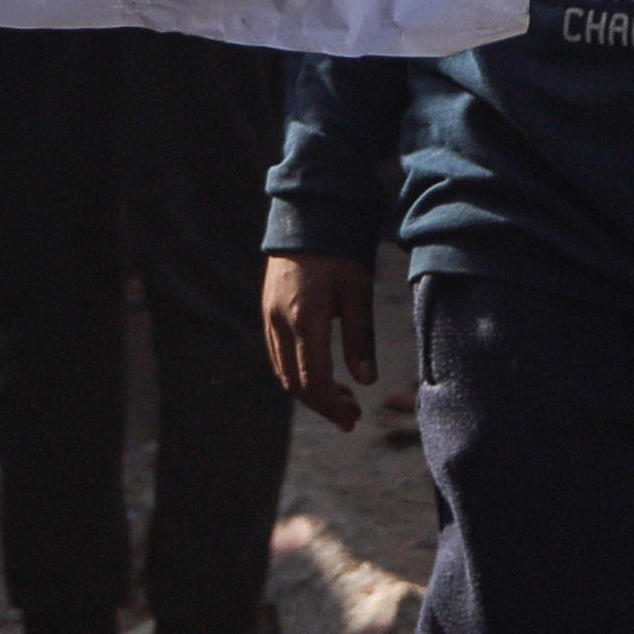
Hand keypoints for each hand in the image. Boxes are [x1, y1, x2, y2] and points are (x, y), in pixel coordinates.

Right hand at [262, 252, 376, 429]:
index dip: (332, 405)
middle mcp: (280, 321)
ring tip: (341, 397)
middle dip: (322, 404)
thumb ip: (360, 337)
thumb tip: (365, 381)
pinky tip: (321, 371)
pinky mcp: (268, 308)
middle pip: (294, 381)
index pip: (313, 379)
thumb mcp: (357, 292)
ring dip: (309, 390)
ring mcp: (270, 315)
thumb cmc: (339, 251)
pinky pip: (278, 352)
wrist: (306, 213)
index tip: (352, 419)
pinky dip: (297, 371)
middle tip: (351, 416)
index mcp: (304, 319)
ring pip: (283, 369)